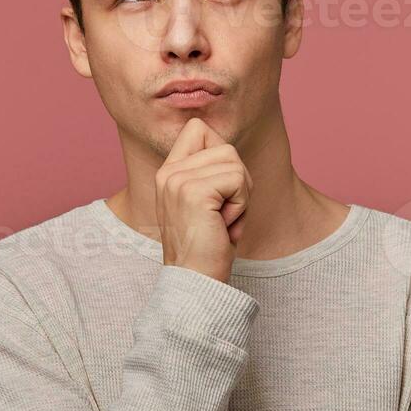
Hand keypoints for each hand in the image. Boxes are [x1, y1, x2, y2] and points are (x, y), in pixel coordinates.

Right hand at [156, 117, 253, 282]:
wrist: (195, 282)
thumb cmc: (207, 249)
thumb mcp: (205, 204)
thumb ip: (210, 174)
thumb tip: (230, 151)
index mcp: (168, 172)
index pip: (198, 128)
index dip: (220, 152)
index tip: (219, 191)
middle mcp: (168, 172)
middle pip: (225, 147)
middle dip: (238, 182)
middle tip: (223, 214)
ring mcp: (178, 180)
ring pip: (235, 162)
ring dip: (241, 196)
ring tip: (223, 221)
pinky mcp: (193, 191)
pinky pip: (238, 179)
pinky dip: (241, 206)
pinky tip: (224, 226)